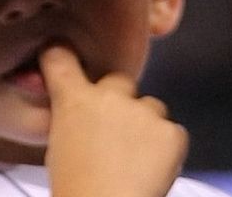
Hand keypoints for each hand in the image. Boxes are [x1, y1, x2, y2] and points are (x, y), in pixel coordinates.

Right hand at [40, 44, 187, 196]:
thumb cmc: (77, 190)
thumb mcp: (58, 149)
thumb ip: (72, 121)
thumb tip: (82, 116)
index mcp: (74, 102)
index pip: (61, 60)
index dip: (61, 54)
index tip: (61, 49)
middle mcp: (110, 97)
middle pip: (120, 82)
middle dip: (119, 101)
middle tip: (115, 134)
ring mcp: (145, 112)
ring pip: (151, 108)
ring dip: (145, 126)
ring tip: (134, 161)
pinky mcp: (172, 132)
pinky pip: (173, 132)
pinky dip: (166, 148)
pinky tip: (152, 170)